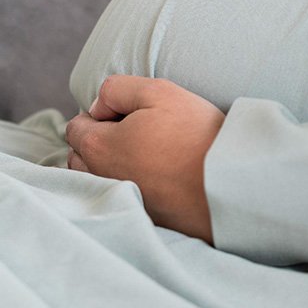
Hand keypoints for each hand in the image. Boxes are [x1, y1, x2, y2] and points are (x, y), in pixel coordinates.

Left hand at [65, 75, 224, 242]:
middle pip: (80, 157)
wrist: (231, 182)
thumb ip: (116, 89)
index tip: (133, 113)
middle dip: (99, 142)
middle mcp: (101, 179)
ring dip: (111, 166)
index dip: (102, 114)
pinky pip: (124, 197)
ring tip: (146, 155)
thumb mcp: (158, 91)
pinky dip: (132, 185)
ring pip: (98, 180)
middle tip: (139, 132)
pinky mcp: (144, 217)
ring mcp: (122, 202)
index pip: (76, 127)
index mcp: (98, 147)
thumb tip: (98, 107)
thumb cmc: (195, 133)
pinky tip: (160, 176)